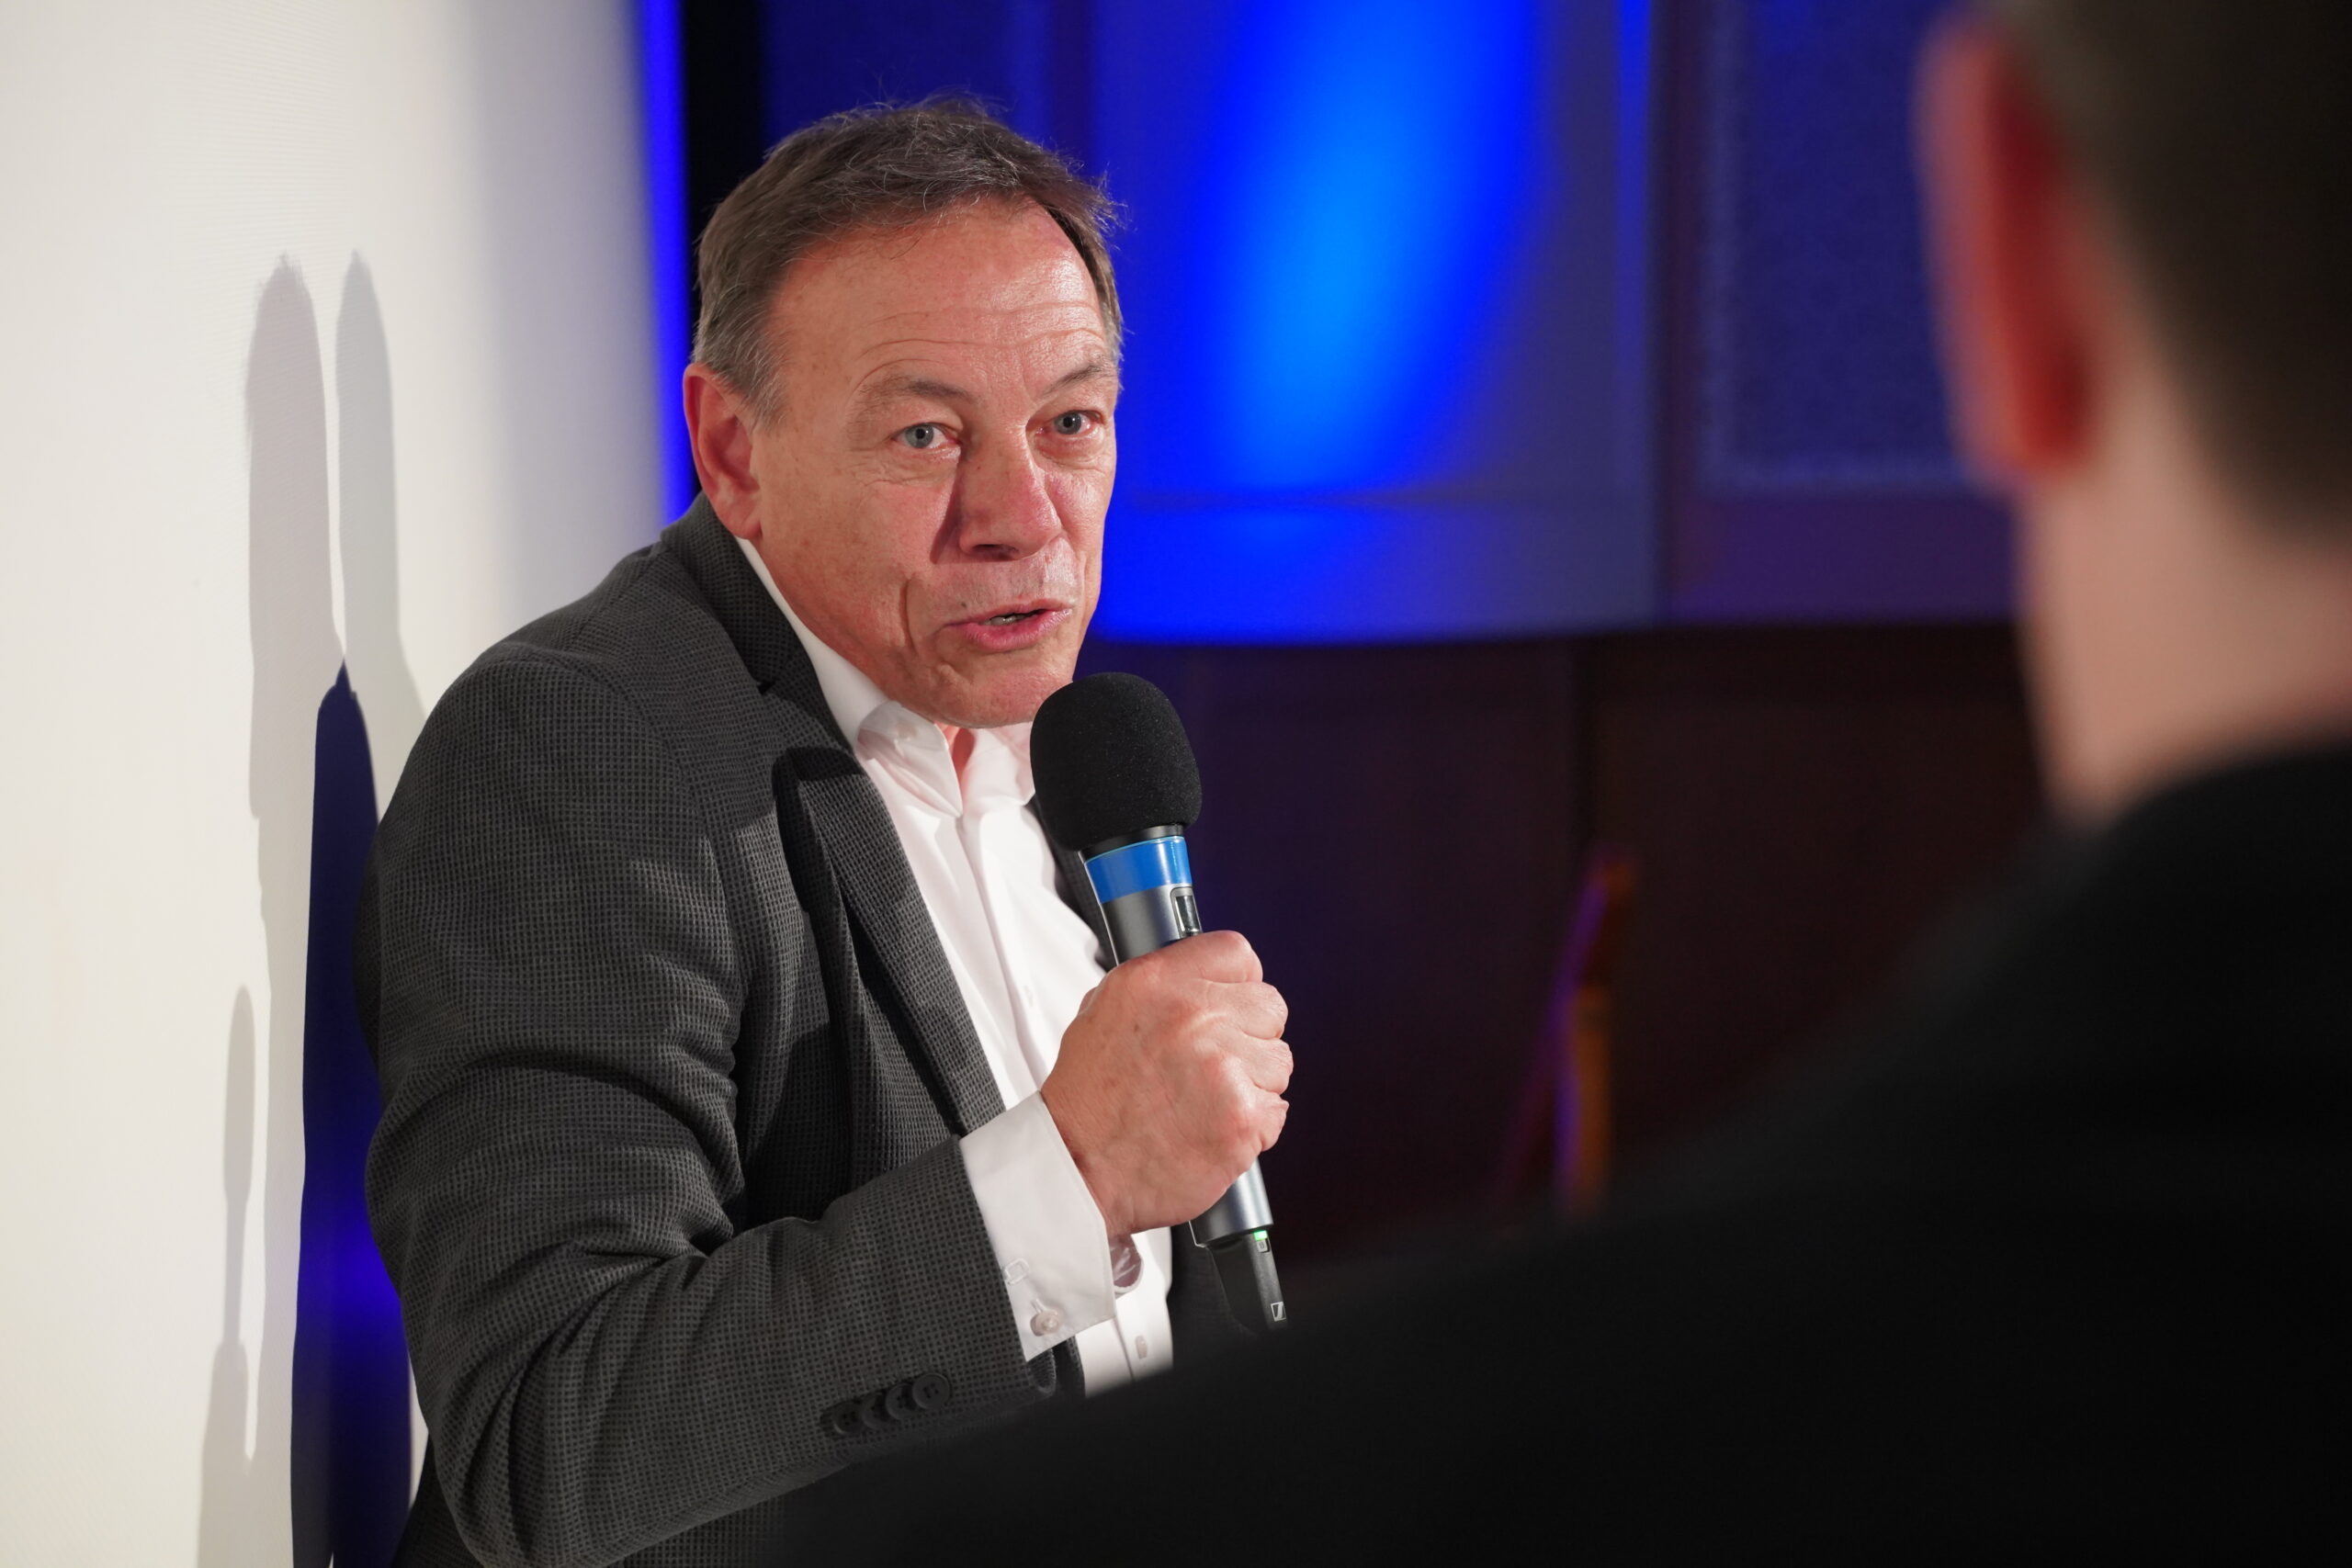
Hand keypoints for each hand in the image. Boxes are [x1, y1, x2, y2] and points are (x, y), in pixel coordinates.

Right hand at [1040, 931, 1290, 1238]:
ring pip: (1278, 1061)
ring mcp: (1222, 1067)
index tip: (1233, 1003)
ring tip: (1205, 1102)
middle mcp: (1192, 1017)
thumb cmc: (1088, 1102)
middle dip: (1249, 1036)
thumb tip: (1206, 979)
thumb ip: (1163, 987)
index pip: (1237, 953)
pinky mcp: (1243, 1117)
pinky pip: (1276, 1110)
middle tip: (1213, 1065)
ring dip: (1252, 1083)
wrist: (1079, 1169)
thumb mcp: (1103, 1012)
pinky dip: (1252, 1126)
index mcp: (1156, 983)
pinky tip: (1211, 1128)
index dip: (1239, 982)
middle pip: (1268, 1006)